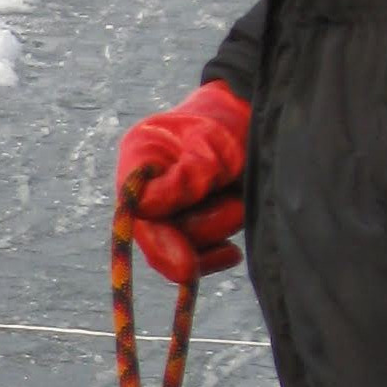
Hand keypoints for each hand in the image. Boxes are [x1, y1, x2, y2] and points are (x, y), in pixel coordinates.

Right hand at [116, 81, 251, 282]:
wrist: (249, 118)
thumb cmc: (228, 125)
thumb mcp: (211, 142)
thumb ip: (184, 174)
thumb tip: (143, 208)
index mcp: (140, 159)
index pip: (136, 205)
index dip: (159, 238)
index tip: (187, 268)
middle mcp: (146, 188)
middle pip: (157, 234)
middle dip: (199, 233)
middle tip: (236, 210)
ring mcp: (166, 210)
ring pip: (181, 246)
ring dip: (217, 230)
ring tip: (240, 202)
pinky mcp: (188, 226)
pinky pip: (195, 257)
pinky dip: (214, 255)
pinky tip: (231, 252)